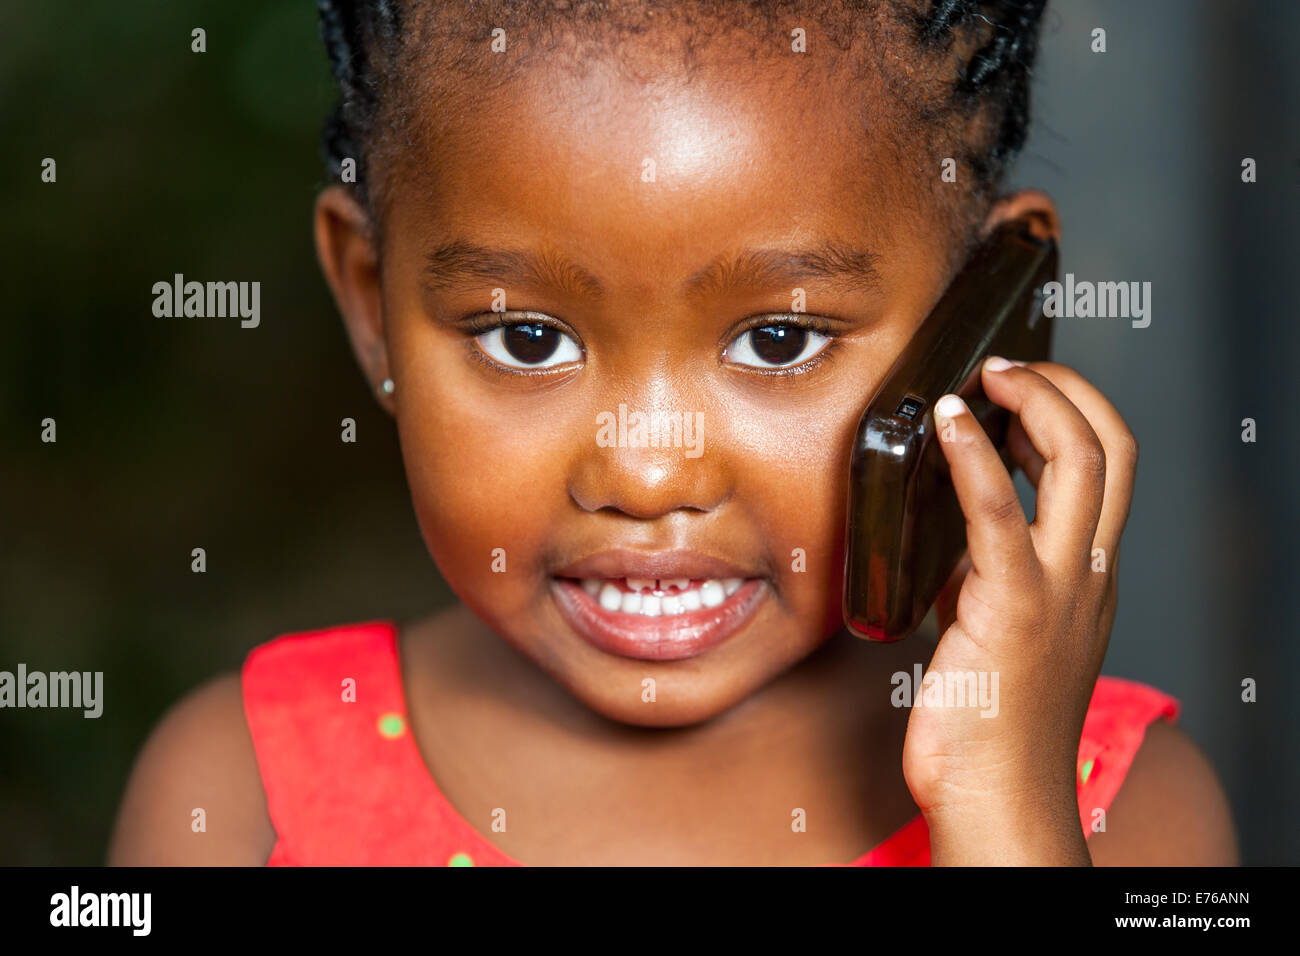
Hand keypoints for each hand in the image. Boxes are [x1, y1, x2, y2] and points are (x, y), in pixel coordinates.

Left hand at [901, 357, 1138, 864]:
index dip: (1073, 412)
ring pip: (1079, 465)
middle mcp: (1087, 574)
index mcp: (1087, 575)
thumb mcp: (994, 625)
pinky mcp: (1012, 608)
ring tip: (987, 379)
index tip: (1020, 390)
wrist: (997, 797)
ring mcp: (1058, 589)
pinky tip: (950, 421)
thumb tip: (951, 522)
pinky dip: (974, 455)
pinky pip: (998, 512)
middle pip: (1110, 450)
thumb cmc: (991, 723)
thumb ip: (986, 571)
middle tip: (1007, 369)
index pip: (1109, 467)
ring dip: (1033, 403)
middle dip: (1065, 390)